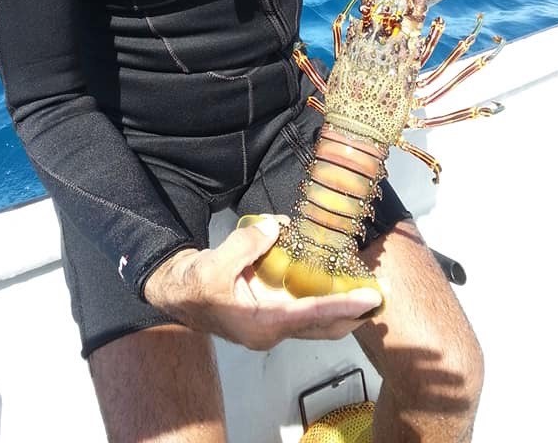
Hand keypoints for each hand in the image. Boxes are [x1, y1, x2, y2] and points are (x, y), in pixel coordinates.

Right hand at [142, 217, 381, 349]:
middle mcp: (273, 329)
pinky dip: (323, 296)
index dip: (344, 306)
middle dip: (354, 314)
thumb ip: (247, 244)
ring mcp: (273, 322)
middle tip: (381, 295)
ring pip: (317, 319)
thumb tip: (277, 227)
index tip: (371, 298)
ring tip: (367, 289)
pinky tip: (334, 280)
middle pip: (324, 326)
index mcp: (262, 324)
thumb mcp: (214, 264)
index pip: (312, 315)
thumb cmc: (193, 285)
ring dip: (342, 307)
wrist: (176, 294)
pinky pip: (304, 305)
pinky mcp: (271, 311)